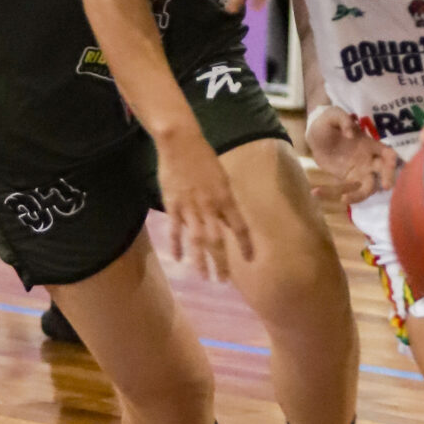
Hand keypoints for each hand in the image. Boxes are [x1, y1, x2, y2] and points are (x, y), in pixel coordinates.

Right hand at [155, 128, 253, 281]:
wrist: (181, 143)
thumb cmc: (204, 158)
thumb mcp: (222, 178)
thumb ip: (226, 201)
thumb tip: (230, 221)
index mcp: (226, 198)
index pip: (239, 227)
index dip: (245, 245)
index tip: (250, 259)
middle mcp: (210, 206)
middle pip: (218, 240)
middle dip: (222, 262)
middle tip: (224, 280)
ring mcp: (190, 208)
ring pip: (197, 240)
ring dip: (201, 261)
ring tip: (204, 277)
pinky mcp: (173, 205)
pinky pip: (175, 230)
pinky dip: (176, 245)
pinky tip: (178, 259)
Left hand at [307, 104, 396, 203]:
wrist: (316, 135)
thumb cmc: (329, 122)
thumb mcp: (333, 115)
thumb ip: (343, 120)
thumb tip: (350, 134)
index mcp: (370, 145)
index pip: (388, 154)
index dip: (391, 161)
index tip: (390, 165)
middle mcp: (368, 161)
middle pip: (383, 174)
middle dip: (387, 180)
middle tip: (386, 187)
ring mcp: (358, 172)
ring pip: (366, 188)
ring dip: (358, 196)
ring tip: (343, 199)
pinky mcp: (344, 180)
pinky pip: (341, 190)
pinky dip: (330, 193)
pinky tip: (316, 192)